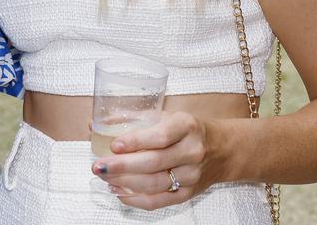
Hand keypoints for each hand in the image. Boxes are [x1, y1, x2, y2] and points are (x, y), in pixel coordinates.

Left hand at [92, 112, 215, 210]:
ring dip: (124, 183)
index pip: (160, 137)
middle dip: (121, 167)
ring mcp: (191, 175)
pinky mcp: (187, 194)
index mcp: (186, 126)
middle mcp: (192, 151)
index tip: (114, 145)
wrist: (222, 150)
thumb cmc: (188, 130)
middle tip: (99, 166)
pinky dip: (134, 199)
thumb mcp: (167, 115)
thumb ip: (133, 119)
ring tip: (105, 177)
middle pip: (153, 163)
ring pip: (153, 184)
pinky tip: (118, 191)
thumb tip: (94, 123)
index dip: (134, 142)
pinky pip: (158, 201)